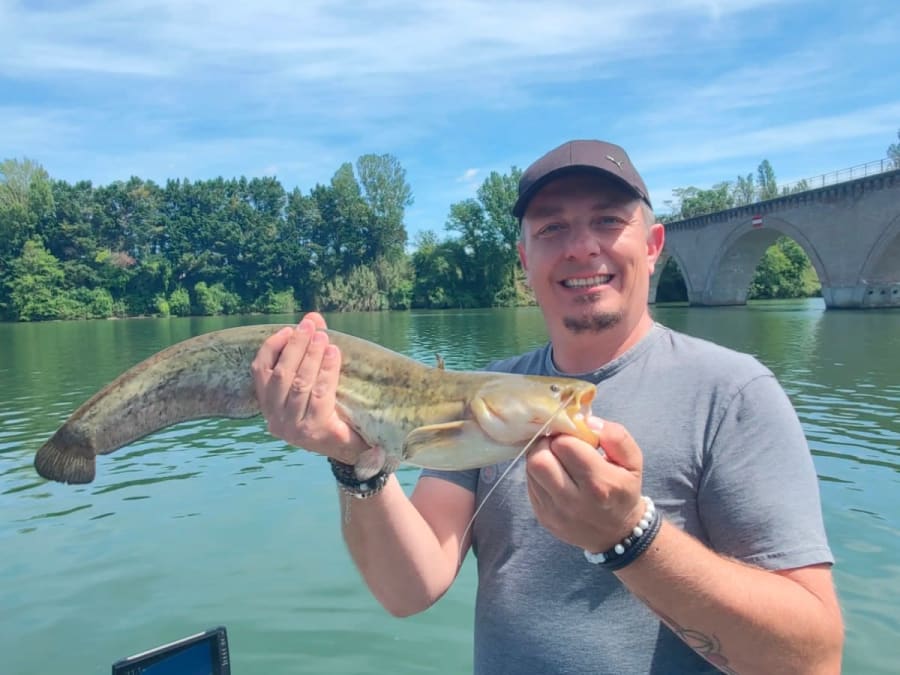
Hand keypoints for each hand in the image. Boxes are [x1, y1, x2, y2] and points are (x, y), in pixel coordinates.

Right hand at [250, 313, 367, 463]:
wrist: (352, 450)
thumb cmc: (332, 412)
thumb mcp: (316, 383)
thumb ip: (311, 352)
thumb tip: (313, 317)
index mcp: (269, 407)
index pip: (259, 371)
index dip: (272, 347)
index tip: (289, 329)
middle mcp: (276, 420)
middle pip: (281, 375)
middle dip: (296, 346)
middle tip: (310, 326)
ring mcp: (294, 428)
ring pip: (299, 384)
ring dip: (311, 356)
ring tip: (323, 337)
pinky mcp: (315, 431)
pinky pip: (320, 394)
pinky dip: (326, 371)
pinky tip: (333, 355)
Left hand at [526, 418, 645, 552]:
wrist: (616, 534)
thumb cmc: (623, 490)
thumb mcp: (633, 462)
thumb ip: (615, 436)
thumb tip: (587, 422)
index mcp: (599, 484)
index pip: (565, 445)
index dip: (567, 434)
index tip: (575, 436)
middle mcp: (573, 501)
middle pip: (539, 459)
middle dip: (547, 443)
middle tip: (559, 443)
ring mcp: (554, 512)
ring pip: (531, 469)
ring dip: (541, 456)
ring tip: (557, 458)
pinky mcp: (542, 516)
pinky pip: (530, 483)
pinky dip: (539, 473)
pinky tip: (555, 474)